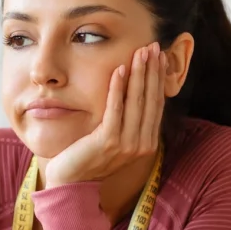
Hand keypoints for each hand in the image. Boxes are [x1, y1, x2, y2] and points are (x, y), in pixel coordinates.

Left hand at [45, 43, 165, 187]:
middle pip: (150, 99)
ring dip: (139, 74)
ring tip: (140, 52)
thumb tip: (134, 89)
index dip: (159, 78)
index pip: (156, 104)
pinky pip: (116, 109)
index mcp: (147, 142)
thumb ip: (127, 119)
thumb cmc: (89, 156)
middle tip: (153, 46)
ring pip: (137, 101)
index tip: (159, 56)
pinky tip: (120, 69)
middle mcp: (142, 144)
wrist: (71, 182)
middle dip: (152, 70)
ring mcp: (127, 144)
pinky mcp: (108, 142)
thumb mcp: (114, 137)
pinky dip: (118, 87)